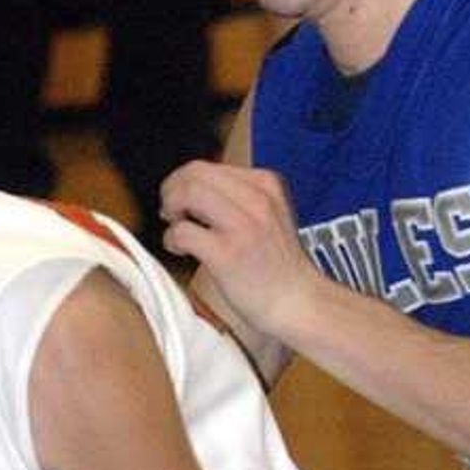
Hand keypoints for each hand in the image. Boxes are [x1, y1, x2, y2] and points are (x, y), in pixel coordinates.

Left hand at [159, 157, 318, 344]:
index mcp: (266, 184)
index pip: (209, 166)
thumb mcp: (269, 215)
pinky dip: (172, 239)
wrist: (299, 302)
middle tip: (170, 211)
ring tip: (175, 227)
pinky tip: (181, 250)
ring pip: (187, 194)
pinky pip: (182, 232)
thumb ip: (239, 198)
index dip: (185, 181)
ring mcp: (243, 226)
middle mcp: (256, 199)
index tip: (181, 199)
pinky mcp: (227, 254)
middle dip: (172, 190)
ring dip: (171, 209)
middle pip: (194, 173)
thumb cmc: (279, 267)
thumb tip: (193, 190)